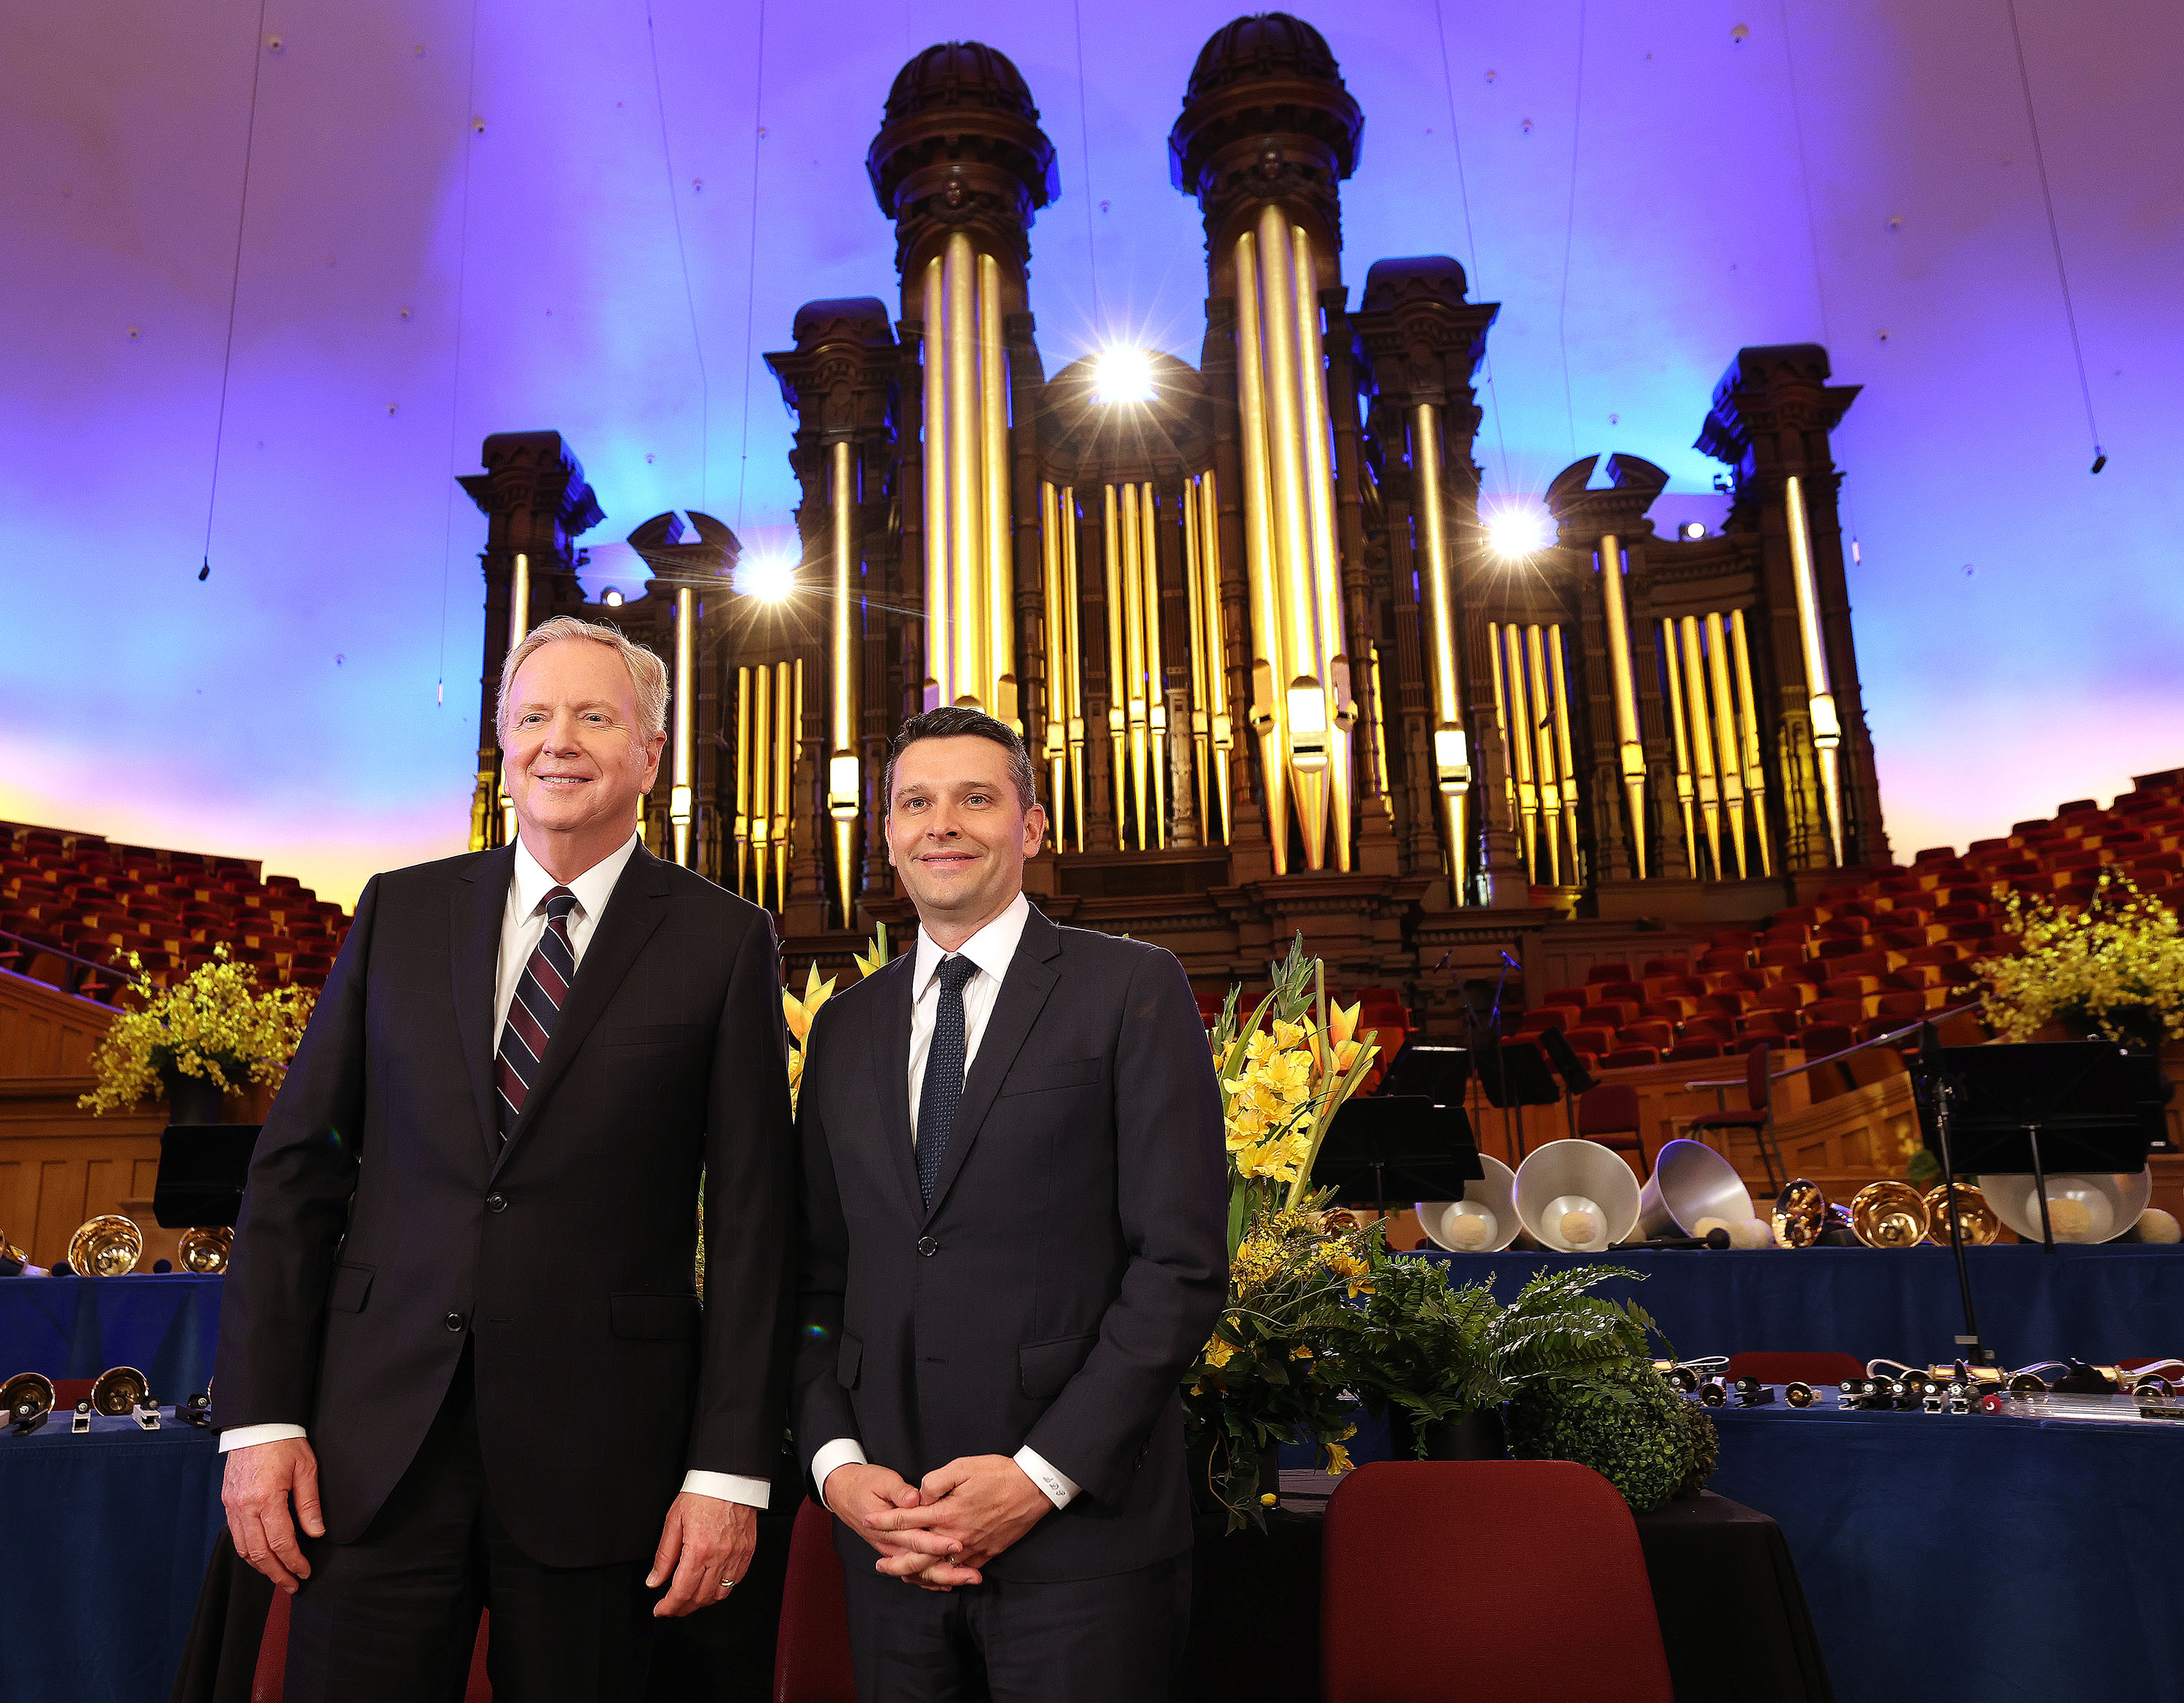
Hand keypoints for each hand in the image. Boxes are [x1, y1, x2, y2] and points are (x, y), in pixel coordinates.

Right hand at [222, 1437, 324, 1593]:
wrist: (257, 1423)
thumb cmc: (285, 1442)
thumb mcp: (306, 1469)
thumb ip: (310, 1504)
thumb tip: (316, 1533)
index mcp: (266, 1498)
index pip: (281, 1542)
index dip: (294, 1561)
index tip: (305, 1571)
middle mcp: (244, 1506)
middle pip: (259, 1552)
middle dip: (276, 1573)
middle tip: (291, 1585)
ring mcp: (232, 1505)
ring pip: (243, 1548)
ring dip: (261, 1567)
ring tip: (278, 1576)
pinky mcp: (227, 1502)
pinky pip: (236, 1535)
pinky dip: (248, 1551)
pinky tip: (261, 1556)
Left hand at [648, 1493, 757, 1616]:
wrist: (730, 1478)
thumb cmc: (703, 1494)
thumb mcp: (673, 1521)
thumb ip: (664, 1555)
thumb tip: (654, 1580)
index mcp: (699, 1549)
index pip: (682, 1591)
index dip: (669, 1606)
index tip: (661, 1609)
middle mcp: (720, 1556)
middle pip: (700, 1598)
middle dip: (682, 1608)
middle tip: (672, 1607)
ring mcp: (737, 1555)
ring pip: (720, 1594)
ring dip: (702, 1602)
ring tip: (690, 1598)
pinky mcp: (748, 1552)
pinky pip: (736, 1581)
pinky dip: (721, 1589)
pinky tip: (711, 1585)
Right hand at [823, 1462, 966, 1591]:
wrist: (843, 1493)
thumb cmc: (865, 1483)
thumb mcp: (881, 1480)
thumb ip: (899, 1491)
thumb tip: (913, 1499)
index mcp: (888, 1527)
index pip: (916, 1539)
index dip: (937, 1543)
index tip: (958, 1544)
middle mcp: (891, 1544)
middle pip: (921, 1563)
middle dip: (948, 1570)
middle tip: (973, 1574)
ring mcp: (893, 1551)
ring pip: (920, 1572)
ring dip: (945, 1578)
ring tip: (971, 1578)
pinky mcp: (897, 1552)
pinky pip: (915, 1572)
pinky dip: (932, 1580)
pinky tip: (951, 1581)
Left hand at [871, 1455, 1051, 1582]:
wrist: (1033, 1488)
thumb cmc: (998, 1473)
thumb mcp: (963, 1466)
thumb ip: (936, 1481)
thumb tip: (919, 1496)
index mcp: (947, 1512)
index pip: (907, 1519)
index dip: (885, 1521)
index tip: (868, 1521)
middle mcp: (955, 1535)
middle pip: (918, 1555)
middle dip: (895, 1561)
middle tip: (879, 1565)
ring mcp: (971, 1548)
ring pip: (938, 1569)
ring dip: (917, 1574)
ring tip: (902, 1576)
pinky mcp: (986, 1553)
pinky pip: (960, 1572)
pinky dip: (944, 1578)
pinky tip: (936, 1579)